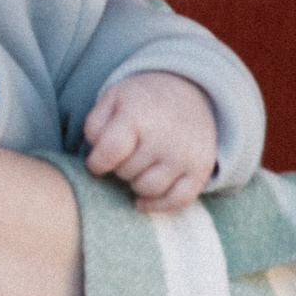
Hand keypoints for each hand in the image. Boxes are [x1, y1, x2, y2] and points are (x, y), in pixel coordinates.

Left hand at [83, 74, 216, 213]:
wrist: (187, 89)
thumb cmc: (141, 101)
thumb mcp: (112, 99)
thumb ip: (94, 126)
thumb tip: (97, 156)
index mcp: (137, 117)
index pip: (109, 154)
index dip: (97, 163)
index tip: (97, 162)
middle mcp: (164, 137)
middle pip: (127, 173)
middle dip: (119, 167)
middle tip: (125, 155)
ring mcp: (184, 155)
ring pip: (149, 190)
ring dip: (136, 183)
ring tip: (137, 167)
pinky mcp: (201, 169)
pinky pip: (178, 201)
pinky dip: (159, 205)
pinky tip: (143, 201)